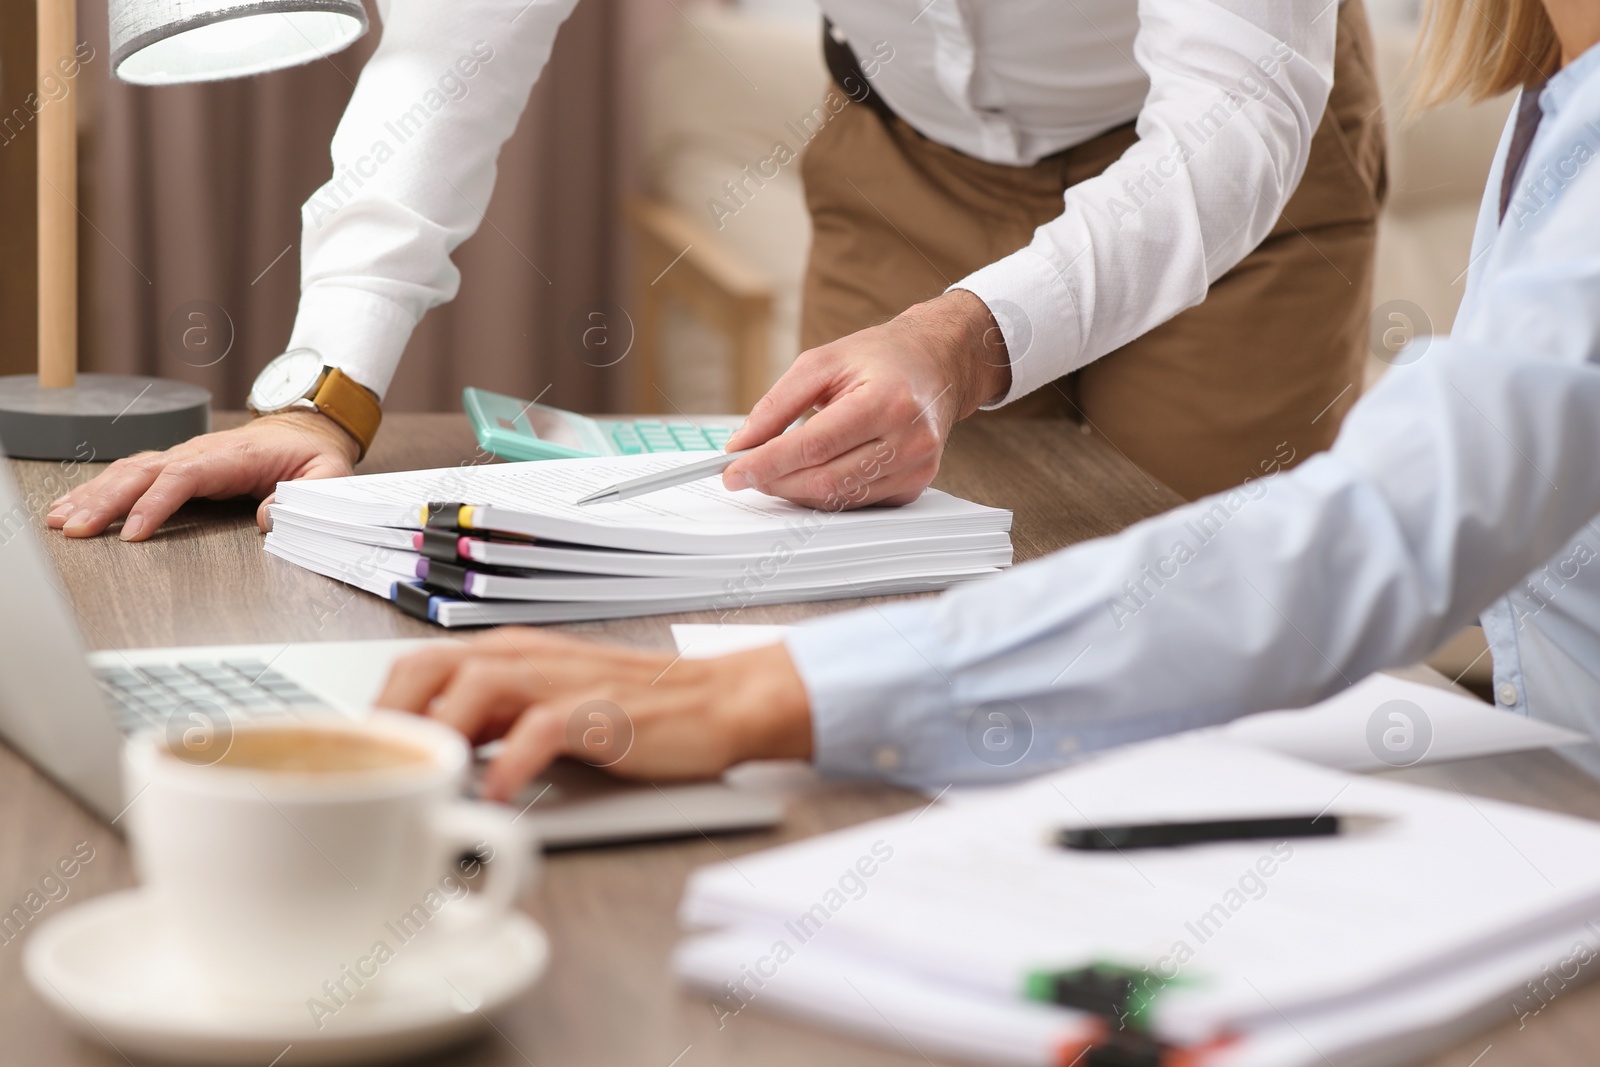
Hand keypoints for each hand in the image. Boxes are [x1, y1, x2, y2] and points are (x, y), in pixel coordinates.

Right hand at [45, 411, 360, 540]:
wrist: (303, 428)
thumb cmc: (312, 453)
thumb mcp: (328, 473)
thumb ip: (307, 495)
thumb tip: (269, 517)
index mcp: (233, 457)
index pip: (184, 476)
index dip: (155, 503)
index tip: (133, 532)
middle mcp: (199, 453)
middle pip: (143, 473)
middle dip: (106, 501)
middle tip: (77, 530)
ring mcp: (184, 457)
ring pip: (129, 472)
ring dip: (94, 496)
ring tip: (62, 522)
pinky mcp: (176, 465)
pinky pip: (131, 475)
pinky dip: (100, 490)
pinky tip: (75, 507)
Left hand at [376, 628, 812, 800]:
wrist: (714, 701)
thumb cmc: (633, 712)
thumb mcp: (547, 709)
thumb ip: (492, 725)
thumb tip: (430, 763)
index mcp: (507, 654)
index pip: (415, 665)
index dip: (375, 710)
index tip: (354, 759)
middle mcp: (524, 658)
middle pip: (427, 666)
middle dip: (389, 717)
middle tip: (376, 772)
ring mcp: (561, 682)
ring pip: (474, 687)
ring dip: (437, 736)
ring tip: (420, 783)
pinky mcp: (599, 713)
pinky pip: (540, 731)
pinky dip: (510, 764)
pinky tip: (496, 795)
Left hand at [721, 289, 1010, 508]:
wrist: (937, 362)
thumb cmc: (880, 357)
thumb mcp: (821, 362)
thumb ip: (777, 404)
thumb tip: (741, 444)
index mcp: (887, 400)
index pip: (814, 446)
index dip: (767, 463)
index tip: (732, 472)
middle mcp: (909, 438)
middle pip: (825, 479)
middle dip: (776, 481)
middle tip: (745, 472)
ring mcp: (917, 467)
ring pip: (838, 498)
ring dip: (796, 490)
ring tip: (774, 470)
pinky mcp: (915, 484)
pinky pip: (857, 502)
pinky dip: (824, 492)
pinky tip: (810, 473)